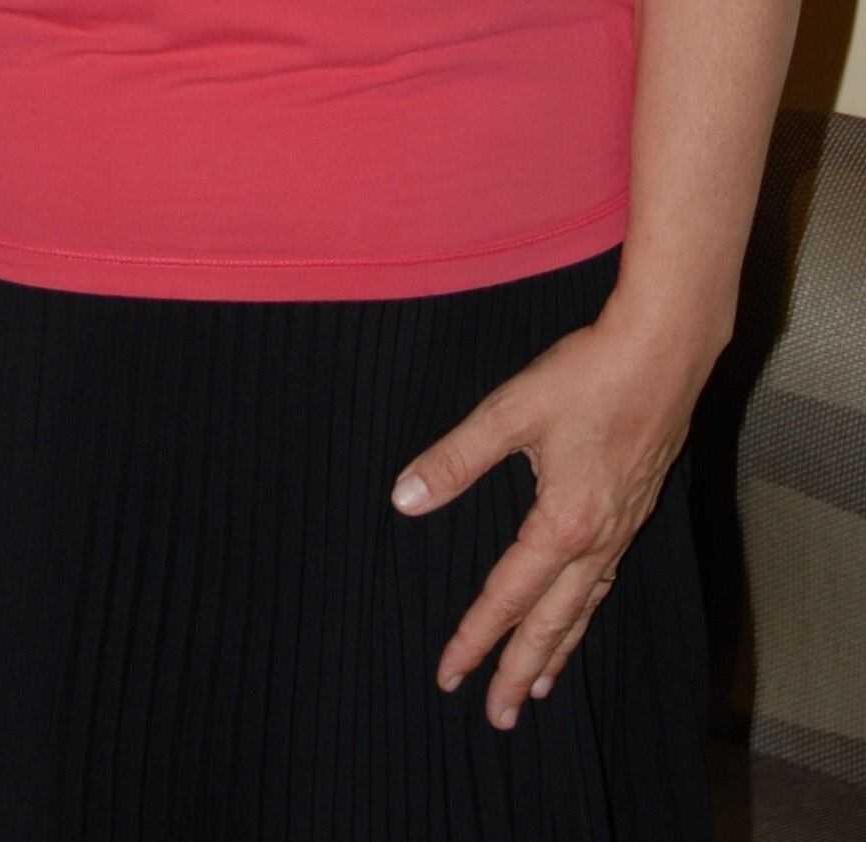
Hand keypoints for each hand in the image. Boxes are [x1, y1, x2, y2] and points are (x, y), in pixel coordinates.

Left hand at [389, 311, 711, 728]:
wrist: (665, 352)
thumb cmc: (587, 375)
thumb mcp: (511, 411)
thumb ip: (455, 459)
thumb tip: (404, 500)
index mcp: (563, 523)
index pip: (508, 597)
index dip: (476, 637)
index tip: (449, 674)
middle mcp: (597, 540)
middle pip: (553, 623)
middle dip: (522, 671)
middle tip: (498, 717)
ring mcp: (622, 529)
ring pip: (584, 608)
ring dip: (557, 650)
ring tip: (538, 689)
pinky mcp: (635, 509)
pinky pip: (604, 582)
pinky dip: (586, 611)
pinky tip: (581, 612)